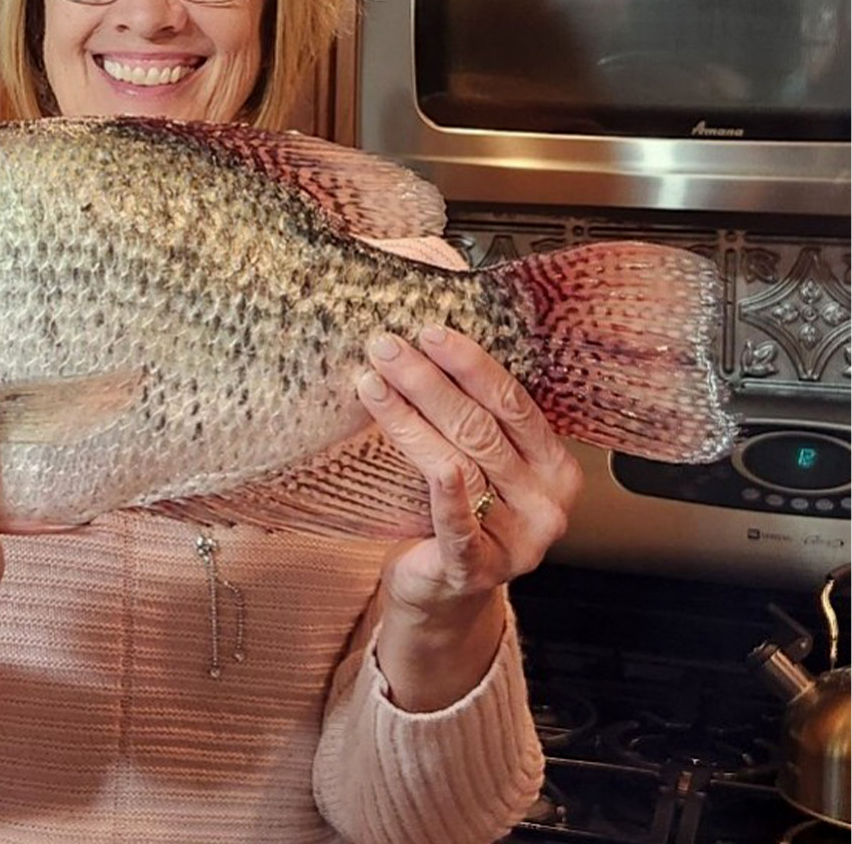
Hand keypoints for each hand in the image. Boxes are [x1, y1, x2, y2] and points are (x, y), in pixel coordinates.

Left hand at [357, 324, 581, 708]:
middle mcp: (546, 503)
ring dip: (409, 416)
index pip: (513, 403)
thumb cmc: (459, 513)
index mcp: (555, 468)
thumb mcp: (481, 464)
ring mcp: (517, 540)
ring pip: (459, 462)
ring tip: (371, 380)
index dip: (471, 364)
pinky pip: (458, 524)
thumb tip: (424, 346)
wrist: (442, 595)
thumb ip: (474, 420)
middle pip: (481, 428)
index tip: (429, 330)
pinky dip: (444, 492)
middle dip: (429, 381)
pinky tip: (428, 460)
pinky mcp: (477, 569)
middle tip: (386, 345)